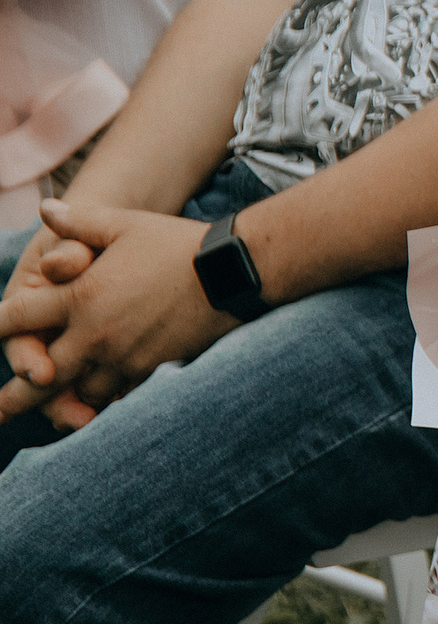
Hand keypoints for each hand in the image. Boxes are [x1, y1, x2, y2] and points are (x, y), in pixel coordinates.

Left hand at [0, 200, 233, 425]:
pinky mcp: (148, 367)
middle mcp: (93, 334)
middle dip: (14, 398)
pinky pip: (115, 392)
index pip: (19, 318)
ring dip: (64, 399)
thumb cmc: (175, 243)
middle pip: (39, 377)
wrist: (231, 271)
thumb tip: (46, 209)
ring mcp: (121, 356)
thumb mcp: (124, 224)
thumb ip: (80, 222)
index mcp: (80, 297)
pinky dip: (102, 398)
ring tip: (51, 413)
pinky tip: (96, 403)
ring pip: (78, 391)